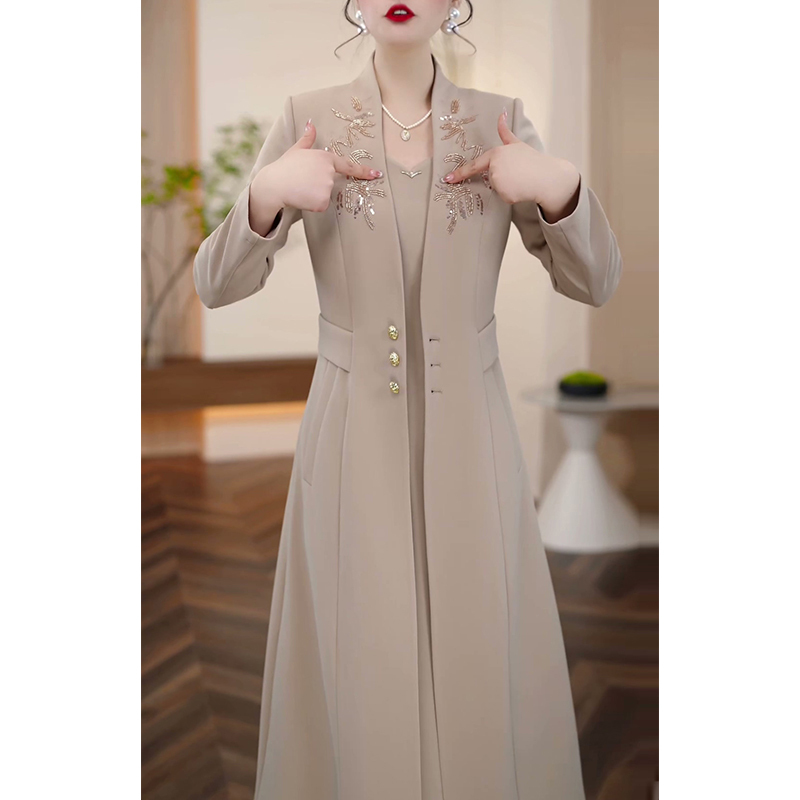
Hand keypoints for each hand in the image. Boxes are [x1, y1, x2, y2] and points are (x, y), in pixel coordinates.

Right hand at [248, 119, 382, 234]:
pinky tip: (302, 197)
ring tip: (300, 188)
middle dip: (318, 185)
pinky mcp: (323, 201)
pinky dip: (312, 205)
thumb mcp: (296, 150)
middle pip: (330, 183)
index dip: (364, 171)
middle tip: (302, 181)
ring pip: (325, 195)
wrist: (274, 184)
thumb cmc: (284, 167)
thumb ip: (307, 139)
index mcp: (326, 158)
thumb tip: (311, 124)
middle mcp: (329, 171)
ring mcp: (327, 186)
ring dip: (314, 195)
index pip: (348, 166)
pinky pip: (321, 205)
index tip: (377, 174)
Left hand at [441, 108, 580, 222]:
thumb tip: (502, 113)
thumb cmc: (532, 160)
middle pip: (489, 178)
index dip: (459, 173)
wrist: (546, 176)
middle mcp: (494, 167)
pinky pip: (504, 197)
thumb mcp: (517, 144)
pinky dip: (512, 195)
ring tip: (520, 180)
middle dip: (502, 178)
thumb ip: (505, 131)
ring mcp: (498, 182)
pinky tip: (521, 188)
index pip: (474, 165)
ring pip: (497, 188)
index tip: (447, 179)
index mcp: (496, 154)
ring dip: (507, 187)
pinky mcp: (504, 194)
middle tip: (517, 174)